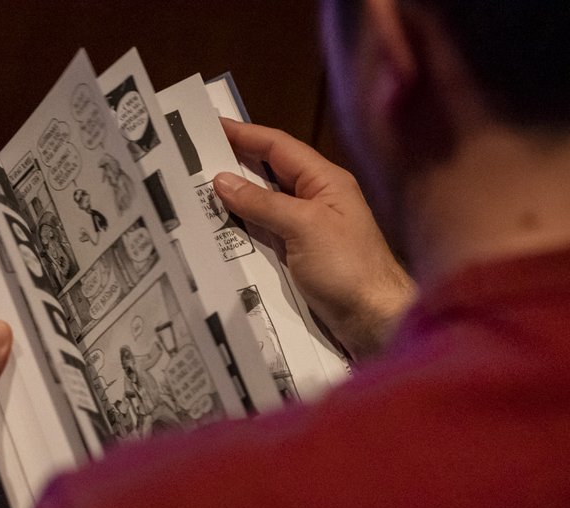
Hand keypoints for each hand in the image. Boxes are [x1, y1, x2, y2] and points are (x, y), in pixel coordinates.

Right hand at [214, 118, 414, 360]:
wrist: (376, 320)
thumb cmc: (348, 267)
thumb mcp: (303, 227)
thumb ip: (262, 203)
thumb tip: (221, 181)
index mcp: (324, 181)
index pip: (278, 147)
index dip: (244, 134)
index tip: (210, 126)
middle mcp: (316, 200)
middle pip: (269, 174)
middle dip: (235, 165)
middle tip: (194, 160)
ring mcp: (308, 230)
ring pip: (264, 205)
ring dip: (234, 200)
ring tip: (196, 193)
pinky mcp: (301, 258)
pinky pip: (265, 235)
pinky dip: (243, 230)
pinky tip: (219, 231)